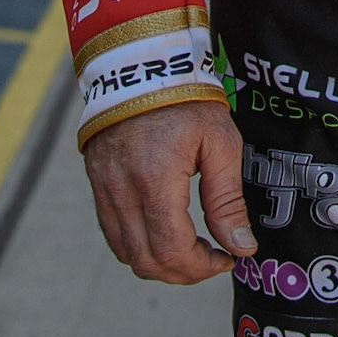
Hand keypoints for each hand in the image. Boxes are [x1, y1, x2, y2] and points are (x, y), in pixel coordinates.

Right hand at [83, 100, 256, 283]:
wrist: (143, 64)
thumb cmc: (186, 98)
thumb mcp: (220, 142)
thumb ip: (227, 200)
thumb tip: (240, 246)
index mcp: (155, 181)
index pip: (172, 250)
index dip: (201, 267)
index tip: (226, 259)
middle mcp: (122, 191)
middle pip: (146, 261)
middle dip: (183, 272)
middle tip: (212, 259)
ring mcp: (104, 189)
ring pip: (126, 253)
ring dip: (160, 263)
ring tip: (191, 248)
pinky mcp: (97, 184)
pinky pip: (113, 233)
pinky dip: (139, 246)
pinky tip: (164, 232)